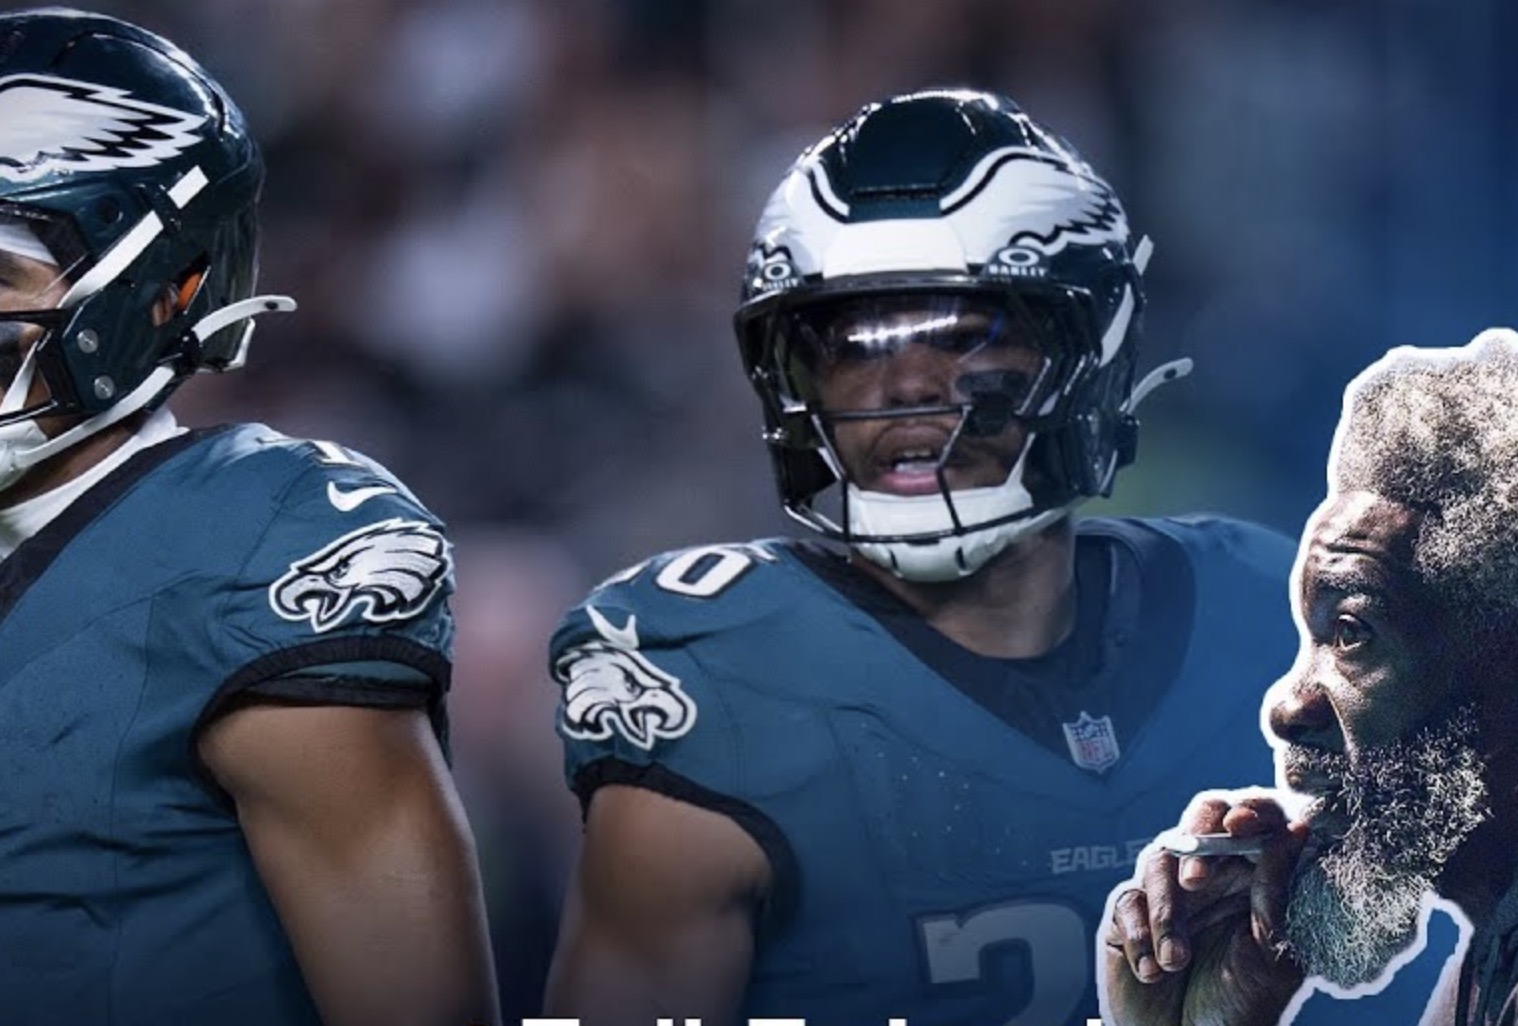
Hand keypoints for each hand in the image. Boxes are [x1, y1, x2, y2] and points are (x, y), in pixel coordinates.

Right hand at [1100, 793, 1309, 1025]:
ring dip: (1166, 914)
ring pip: (1158, 862)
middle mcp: (1212, 877)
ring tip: (1177, 961)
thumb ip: (1277, 894)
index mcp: (1254, 879)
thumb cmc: (1242, 1008)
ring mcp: (1169, 893)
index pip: (1253, 823)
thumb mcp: (1273, 956)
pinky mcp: (1131, 916)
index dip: (1250, 811)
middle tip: (1196, 882)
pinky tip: (1154, 971)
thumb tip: (1295, 831)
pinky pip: (1128, 902)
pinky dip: (1140, 937)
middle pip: (1199, 823)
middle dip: (1196, 845)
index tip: (1244, 825)